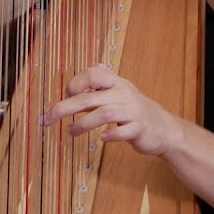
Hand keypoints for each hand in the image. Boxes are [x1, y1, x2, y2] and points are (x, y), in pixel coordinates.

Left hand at [42, 64, 182, 156]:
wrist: (165, 129)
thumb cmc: (135, 112)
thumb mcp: (120, 93)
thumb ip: (101, 86)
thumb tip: (86, 74)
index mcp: (117, 83)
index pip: (92, 74)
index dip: (74, 84)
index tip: (66, 96)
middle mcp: (124, 93)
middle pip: (90, 97)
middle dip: (65, 107)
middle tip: (48, 118)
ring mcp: (133, 111)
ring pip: (104, 113)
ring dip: (83, 123)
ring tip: (70, 132)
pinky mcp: (140, 129)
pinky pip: (124, 131)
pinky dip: (111, 135)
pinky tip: (102, 138)